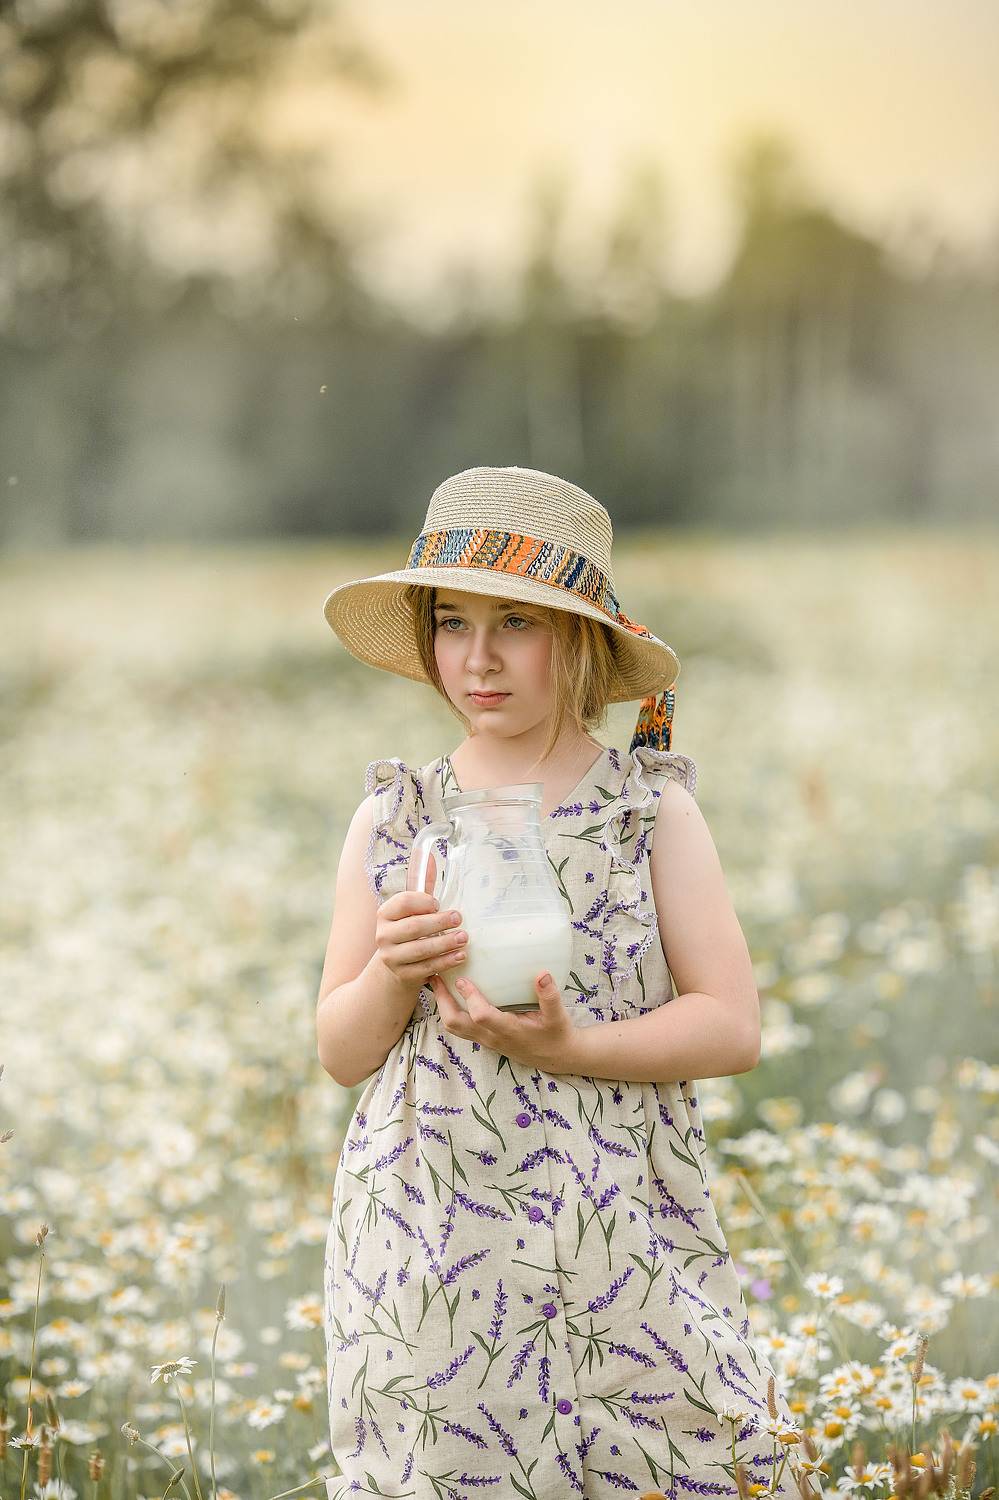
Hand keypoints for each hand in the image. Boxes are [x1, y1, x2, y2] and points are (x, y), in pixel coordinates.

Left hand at [429, 969, 579, 1073]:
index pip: (481, 1016)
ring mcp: (486, 1039)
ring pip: (454, 1027)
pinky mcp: (484, 1038)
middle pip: (456, 1023)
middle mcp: (492, 1037)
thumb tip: (542, 974)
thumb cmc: (556, 1033)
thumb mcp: (557, 1016)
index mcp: (508, 1030)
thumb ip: (550, 996)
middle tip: (436, 976)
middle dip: (442, 1001)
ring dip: (442, 1005)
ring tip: (438, 982)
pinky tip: (452, 993)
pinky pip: (460, 1026)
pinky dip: (450, 1010)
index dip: (470, 998)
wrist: (556, 1056)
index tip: (462, 978)